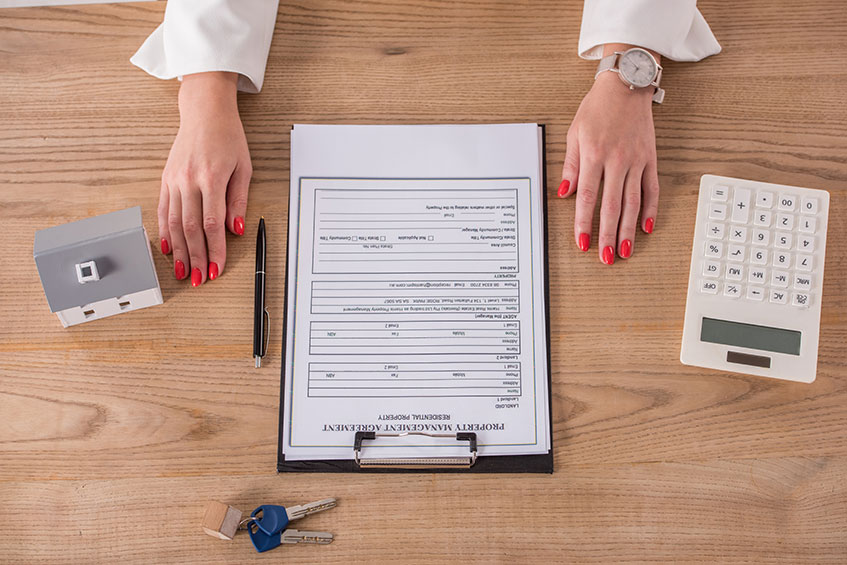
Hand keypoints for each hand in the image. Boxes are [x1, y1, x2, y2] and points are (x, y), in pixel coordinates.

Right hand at [158, 71, 250, 285]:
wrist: (205, 112)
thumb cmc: (228, 138)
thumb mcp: (244, 168)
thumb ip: (238, 200)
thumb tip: (234, 229)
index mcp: (211, 178)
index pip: (212, 224)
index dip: (214, 250)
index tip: (217, 268)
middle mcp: (189, 180)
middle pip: (191, 228)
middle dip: (195, 257)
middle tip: (198, 279)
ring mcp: (174, 180)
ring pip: (174, 223)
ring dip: (178, 250)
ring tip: (181, 271)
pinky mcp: (165, 179)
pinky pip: (163, 210)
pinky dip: (164, 231)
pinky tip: (166, 248)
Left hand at [558, 45, 659, 264]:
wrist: (626, 85)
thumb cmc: (597, 108)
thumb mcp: (574, 134)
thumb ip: (571, 166)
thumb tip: (565, 193)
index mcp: (594, 155)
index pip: (587, 197)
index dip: (584, 223)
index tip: (582, 243)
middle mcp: (617, 160)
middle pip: (612, 206)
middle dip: (608, 235)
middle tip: (607, 258)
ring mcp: (636, 161)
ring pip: (633, 202)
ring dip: (629, 230)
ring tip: (626, 251)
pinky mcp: (650, 159)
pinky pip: (652, 189)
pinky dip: (650, 209)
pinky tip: (646, 227)